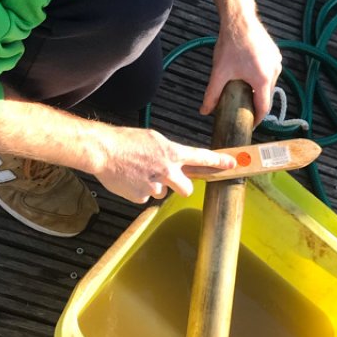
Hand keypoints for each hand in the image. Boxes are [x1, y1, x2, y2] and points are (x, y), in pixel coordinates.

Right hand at [94, 127, 235, 203]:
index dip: (219, 163)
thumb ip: (167, 153)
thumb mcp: (153, 140)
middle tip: (169, 180)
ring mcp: (155, 186)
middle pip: (186, 189)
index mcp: (172, 153)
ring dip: (153, 186)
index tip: (232, 164)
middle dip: (180, 187)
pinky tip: (128, 180)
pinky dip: (138, 191)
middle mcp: (167, 171)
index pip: (202, 158)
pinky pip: (144, 197)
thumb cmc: (125, 142)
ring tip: (137, 173)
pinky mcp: (141, 197)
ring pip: (161, 192)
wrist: (103, 151)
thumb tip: (173, 163)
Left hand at [200, 13, 281, 123]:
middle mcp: (274, 72)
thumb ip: (212, 94)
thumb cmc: (230, 44)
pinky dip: (263, 79)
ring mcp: (277, 62)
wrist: (239, 20)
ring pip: (270, 85)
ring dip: (260, 91)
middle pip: (267, 97)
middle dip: (257, 105)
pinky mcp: (276, 54)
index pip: (263, 108)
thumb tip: (204, 111)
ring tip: (246, 95)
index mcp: (262, 80)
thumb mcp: (219, 72)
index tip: (250, 124)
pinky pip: (271, 73)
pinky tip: (250, 77)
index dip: (257, 119)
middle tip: (245, 111)